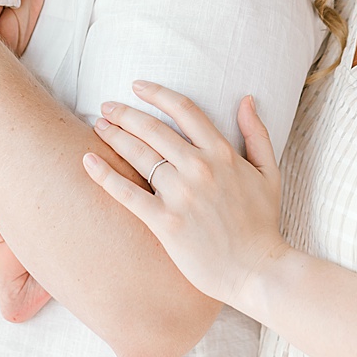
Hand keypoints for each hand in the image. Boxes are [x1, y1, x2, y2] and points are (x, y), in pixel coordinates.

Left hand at [86, 84, 289, 309]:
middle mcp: (199, 168)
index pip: (185, 110)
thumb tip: (245, 99)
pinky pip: (127, 193)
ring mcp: (180, 195)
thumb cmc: (263, 223)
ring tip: (98, 126)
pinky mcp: (164, 222)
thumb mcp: (269, 172)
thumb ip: (257, 133)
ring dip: (114, 136)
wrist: (256, 269)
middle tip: (106, 107)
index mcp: (223, 153)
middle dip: (126, 114)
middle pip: (154, 129)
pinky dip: (104, 175)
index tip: (138, 87)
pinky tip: (87, 161)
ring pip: (139, 155)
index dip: (158, 94)